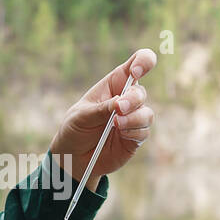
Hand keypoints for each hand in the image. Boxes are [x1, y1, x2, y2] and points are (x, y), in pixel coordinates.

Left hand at [49, 48, 157, 186]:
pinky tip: (121, 134)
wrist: (73, 157)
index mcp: (114, 84)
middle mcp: (126, 99)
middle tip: (119, 108)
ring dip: (133, 119)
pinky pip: (144, 132)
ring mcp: (133, 118)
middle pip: (140, 92)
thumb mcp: (81, 116)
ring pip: (146, 114)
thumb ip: (101, 109)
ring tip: (116, 125)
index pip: (136, 64)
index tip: (136, 72)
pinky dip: (134, 132)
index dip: (143, 62)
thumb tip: (120, 104)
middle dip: (132, 99)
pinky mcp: (135, 137)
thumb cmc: (75, 129)